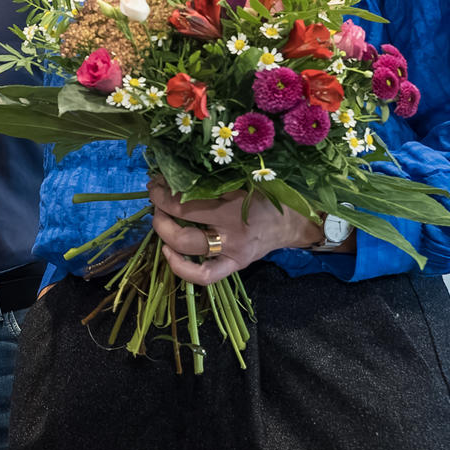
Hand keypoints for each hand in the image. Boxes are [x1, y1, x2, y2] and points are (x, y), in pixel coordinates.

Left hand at [149, 178, 322, 284]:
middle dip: (160, 211)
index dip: (162, 194)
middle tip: (157, 199)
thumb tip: (175, 173)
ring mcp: (232, 253)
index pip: (184, 204)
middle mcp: (231, 233)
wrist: (293, 222)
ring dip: (164, 234)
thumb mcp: (243, 180)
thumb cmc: (267, 196)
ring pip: (187, 249)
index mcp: (232, 208)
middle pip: (181, 226)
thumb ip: (212, 180)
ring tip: (160, 220)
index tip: (156, 183)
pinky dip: (181, 268)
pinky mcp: (235, 265)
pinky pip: (205, 276)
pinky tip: (168, 252)